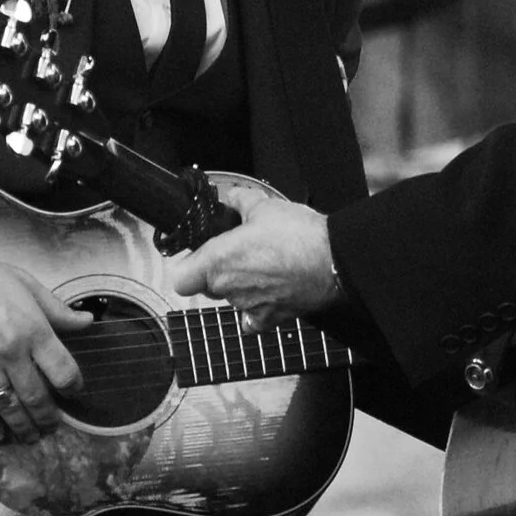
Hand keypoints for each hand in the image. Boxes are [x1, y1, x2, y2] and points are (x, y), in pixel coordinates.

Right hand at [0, 238, 90, 442]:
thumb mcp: (25, 283)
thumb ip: (56, 309)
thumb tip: (88, 322)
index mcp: (32, 328)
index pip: (64, 371)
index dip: (72, 388)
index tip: (72, 393)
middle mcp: (10, 351)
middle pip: (37, 397)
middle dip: (48, 418)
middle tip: (51, 427)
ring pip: (9, 408)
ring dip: (22, 428)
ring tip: (29, 436)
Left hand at [172, 198, 340, 332]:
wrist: (335, 261)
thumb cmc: (300, 236)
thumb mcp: (264, 205)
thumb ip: (240, 201)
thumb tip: (233, 197)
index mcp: (217, 261)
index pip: (180, 278)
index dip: (187, 266)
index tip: (197, 255)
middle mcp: (228, 288)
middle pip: (206, 286)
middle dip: (216, 271)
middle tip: (236, 253)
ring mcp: (248, 306)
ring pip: (230, 299)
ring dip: (239, 286)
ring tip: (262, 265)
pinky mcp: (269, 319)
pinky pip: (252, 319)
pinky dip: (257, 309)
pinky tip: (268, 290)